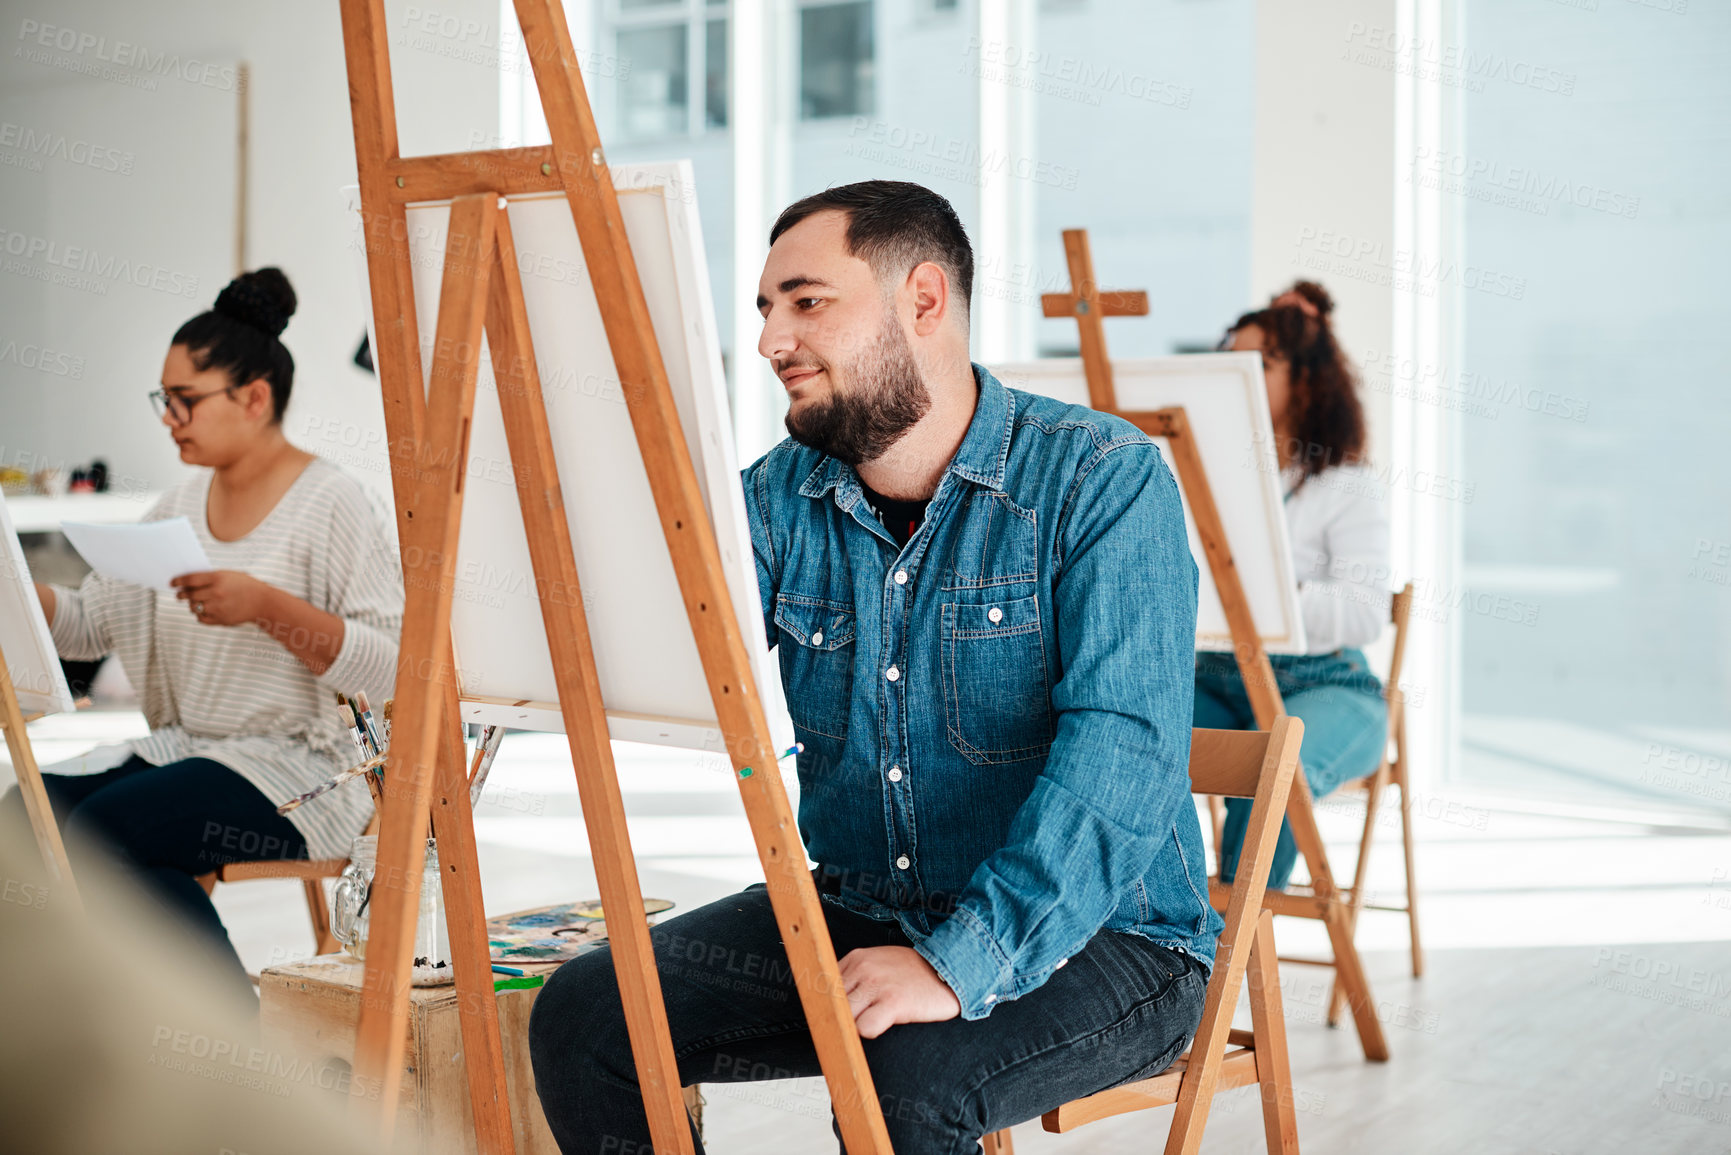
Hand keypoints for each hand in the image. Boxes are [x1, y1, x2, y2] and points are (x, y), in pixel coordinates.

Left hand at [169, 570, 273, 626]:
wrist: (263, 602)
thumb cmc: (246, 586)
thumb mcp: (229, 575)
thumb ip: (209, 578)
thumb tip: (187, 584)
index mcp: (217, 578)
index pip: (190, 580)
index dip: (178, 581)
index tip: (172, 583)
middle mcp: (216, 593)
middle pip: (189, 595)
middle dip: (182, 595)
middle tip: (180, 595)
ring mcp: (218, 607)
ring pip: (193, 607)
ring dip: (192, 605)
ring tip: (197, 602)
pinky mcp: (220, 619)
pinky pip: (201, 618)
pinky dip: (200, 615)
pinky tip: (205, 610)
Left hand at [838, 945, 960, 1038]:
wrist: (950, 970)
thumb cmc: (913, 974)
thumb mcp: (879, 964)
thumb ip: (855, 978)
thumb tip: (830, 1005)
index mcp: (857, 959)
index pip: (823, 988)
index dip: (827, 1007)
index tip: (832, 1019)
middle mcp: (863, 969)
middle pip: (831, 1004)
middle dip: (837, 1020)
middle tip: (846, 1031)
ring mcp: (877, 985)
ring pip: (844, 1018)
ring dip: (853, 1028)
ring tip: (868, 1027)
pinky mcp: (893, 1002)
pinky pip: (864, 1028)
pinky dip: (870, 1033)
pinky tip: (883, 1027)